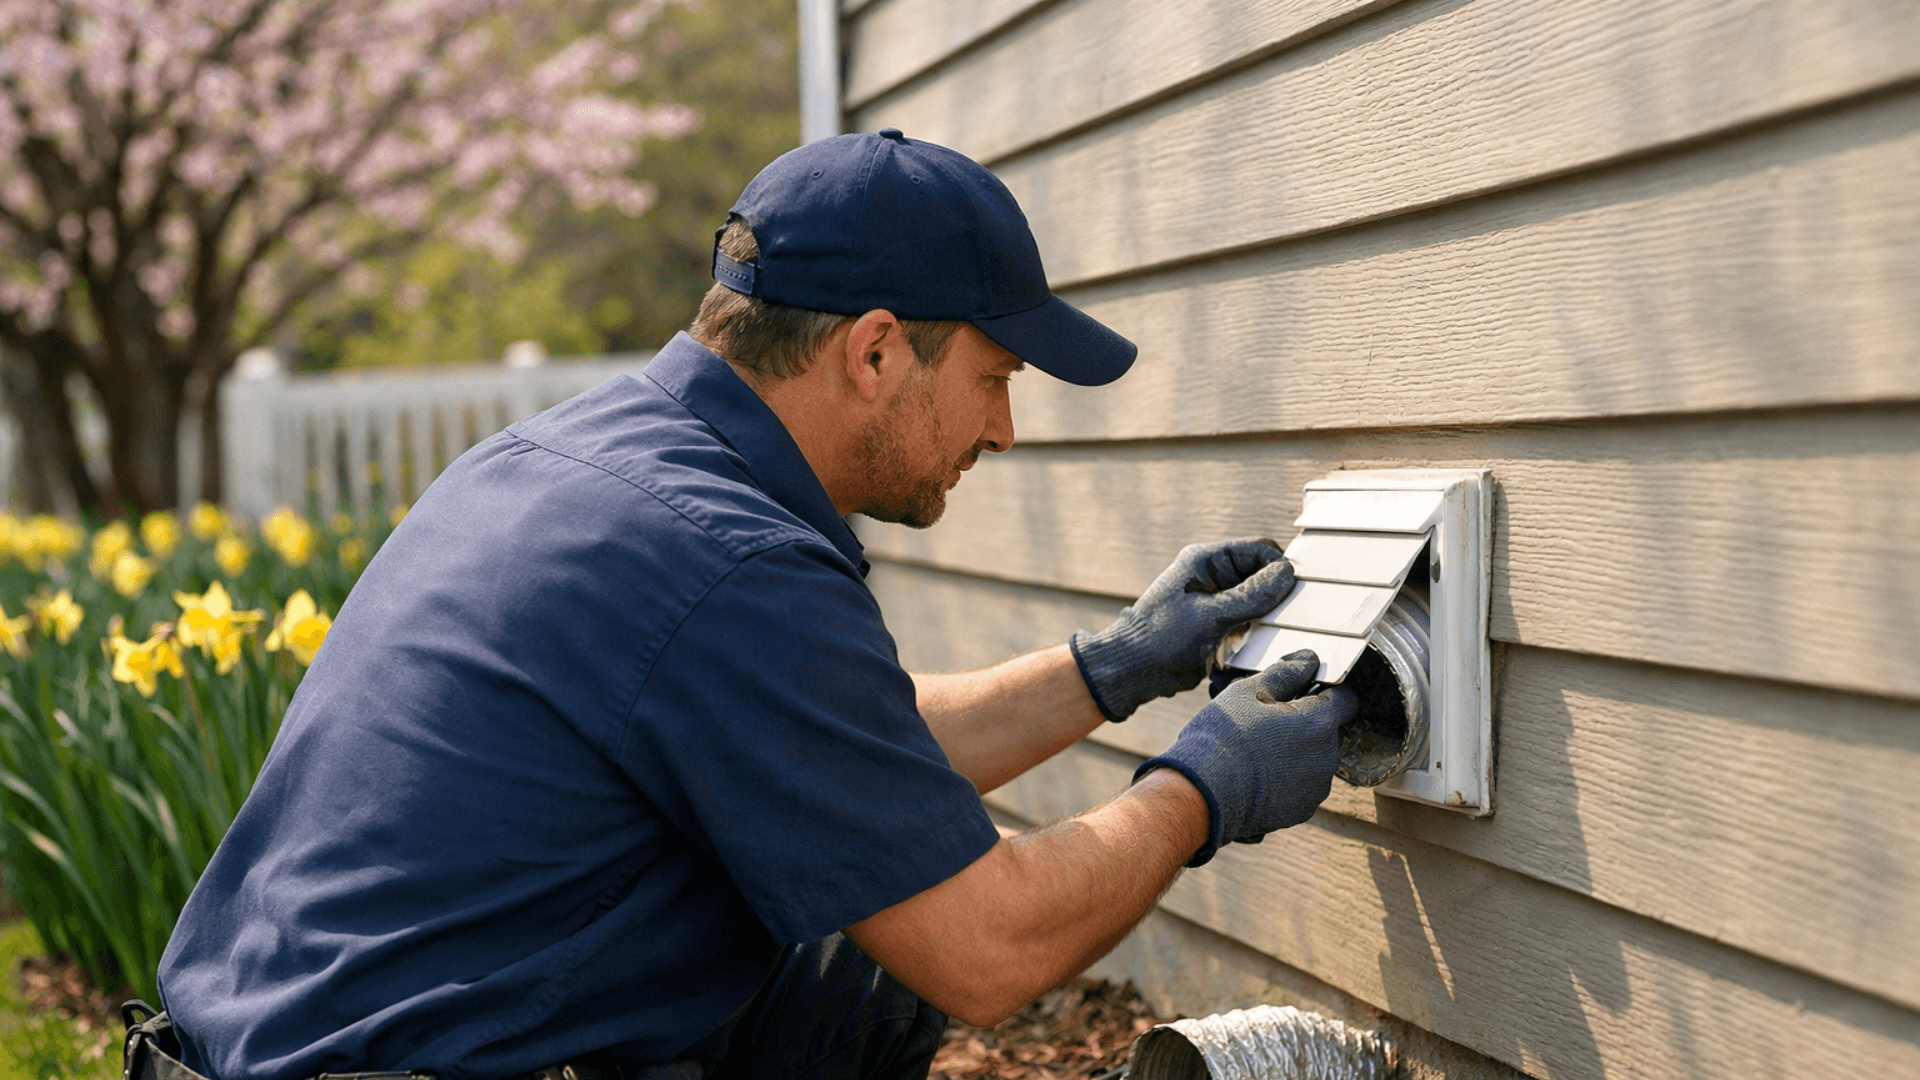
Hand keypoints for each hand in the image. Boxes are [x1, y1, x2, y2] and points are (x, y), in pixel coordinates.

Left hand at [1069, 537, 1295, 719]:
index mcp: (1205, 561)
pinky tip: (1251, 645)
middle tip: (1285, 617)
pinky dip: (1253, 631)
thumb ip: (1250, 595)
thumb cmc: (1158, 639)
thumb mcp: (1210, 616)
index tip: (1297, 591)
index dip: (1280, 567)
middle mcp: (1211, 576)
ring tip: (1265, 633)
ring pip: (1256, 600)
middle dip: (1274, 595)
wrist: (1131, 671)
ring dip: (1264, 616)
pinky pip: (1245, 621)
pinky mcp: (1214, 624)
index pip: (1258, 550)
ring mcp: (1213, 600)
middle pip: (1260, 575)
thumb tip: (1285, 575)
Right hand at [1132, 651, 1355, 865]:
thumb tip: (1307, 660)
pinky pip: (1302, 785)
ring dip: (1297, 752)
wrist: (1203, 794)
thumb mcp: (1248, 692)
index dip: (1328, 691)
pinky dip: (1287, 778)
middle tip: (1268, 721)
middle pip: (1328, 731)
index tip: (1304, 691)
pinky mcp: (1301, 810)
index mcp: (1318, 724)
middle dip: (1306, 723)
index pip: (1346, 700)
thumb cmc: (1223, 739)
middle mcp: (1326, 758)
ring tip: (1259, 751)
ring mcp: (1315, 788)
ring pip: (1315, 759)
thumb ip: (1285, 673)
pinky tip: (1258, 774)